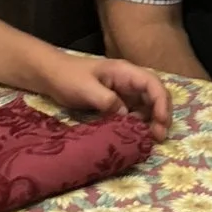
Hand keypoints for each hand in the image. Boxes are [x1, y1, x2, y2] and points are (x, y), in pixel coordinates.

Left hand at [34, 49, 171, 141]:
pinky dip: (139, 124)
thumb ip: (107, 100)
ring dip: (152, 121)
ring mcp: (123, 92)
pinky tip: (136, 135)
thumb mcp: (86, 88)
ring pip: (147, 106)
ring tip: (151, 139)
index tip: (161, 122)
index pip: (152, 84)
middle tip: (159, 137)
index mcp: (125, 72)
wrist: (50, 75)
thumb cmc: (67, 77)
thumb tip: (127, 116)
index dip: (161, 103)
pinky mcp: (116, 102)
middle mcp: (129, 81)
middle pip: (155, 95)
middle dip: (162, 114)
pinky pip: (134, 112)